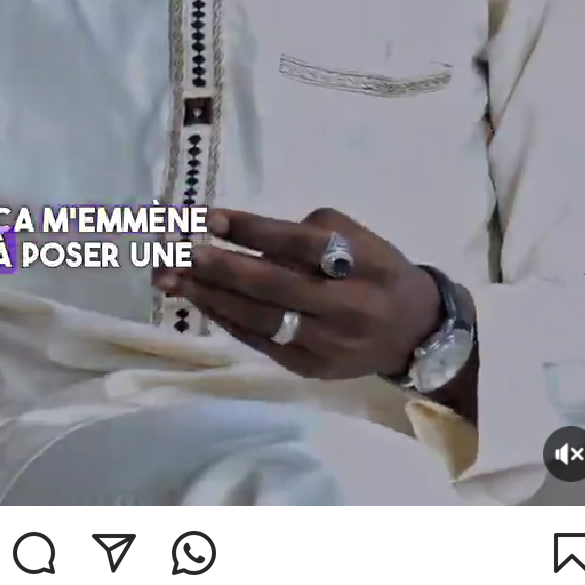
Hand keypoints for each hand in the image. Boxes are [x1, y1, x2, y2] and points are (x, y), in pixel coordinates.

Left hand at [154, 207, 442, 381]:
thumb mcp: (362, 240)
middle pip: (272, 286)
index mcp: (363, 265)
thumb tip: (253, 236)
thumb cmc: (380, 273)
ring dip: (210, 298)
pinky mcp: (310, 368)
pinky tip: (200, 300)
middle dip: (219, 268)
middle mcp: (345, 307)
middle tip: (177, 253)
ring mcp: (326, 343)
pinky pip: (260, 341)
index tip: (208, 217)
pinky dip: (227, 319)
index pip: (299, 245)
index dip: (252, 231)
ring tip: (170, 279)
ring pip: (259, 319)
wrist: (414, 334)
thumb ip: (313, 232)